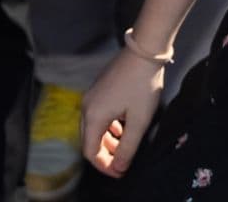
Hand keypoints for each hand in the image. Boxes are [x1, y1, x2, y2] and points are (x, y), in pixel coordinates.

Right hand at [81, 49, 165, 176]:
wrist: (141, 55)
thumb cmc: (141, 88)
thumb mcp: (139, 122)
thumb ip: (128, 148)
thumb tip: (119, 168)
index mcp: (94, 116)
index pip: (90, 151)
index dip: (104, 166)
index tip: (121, 173)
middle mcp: (86, 107)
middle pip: (88, 140)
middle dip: (104, 156)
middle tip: (123, 164)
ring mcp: (90, 97)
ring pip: (92, 128)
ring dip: (106, 142)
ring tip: (124, 147)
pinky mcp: (97, 91)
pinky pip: (96, 116)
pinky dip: (106, 128)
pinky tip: (122, 127)